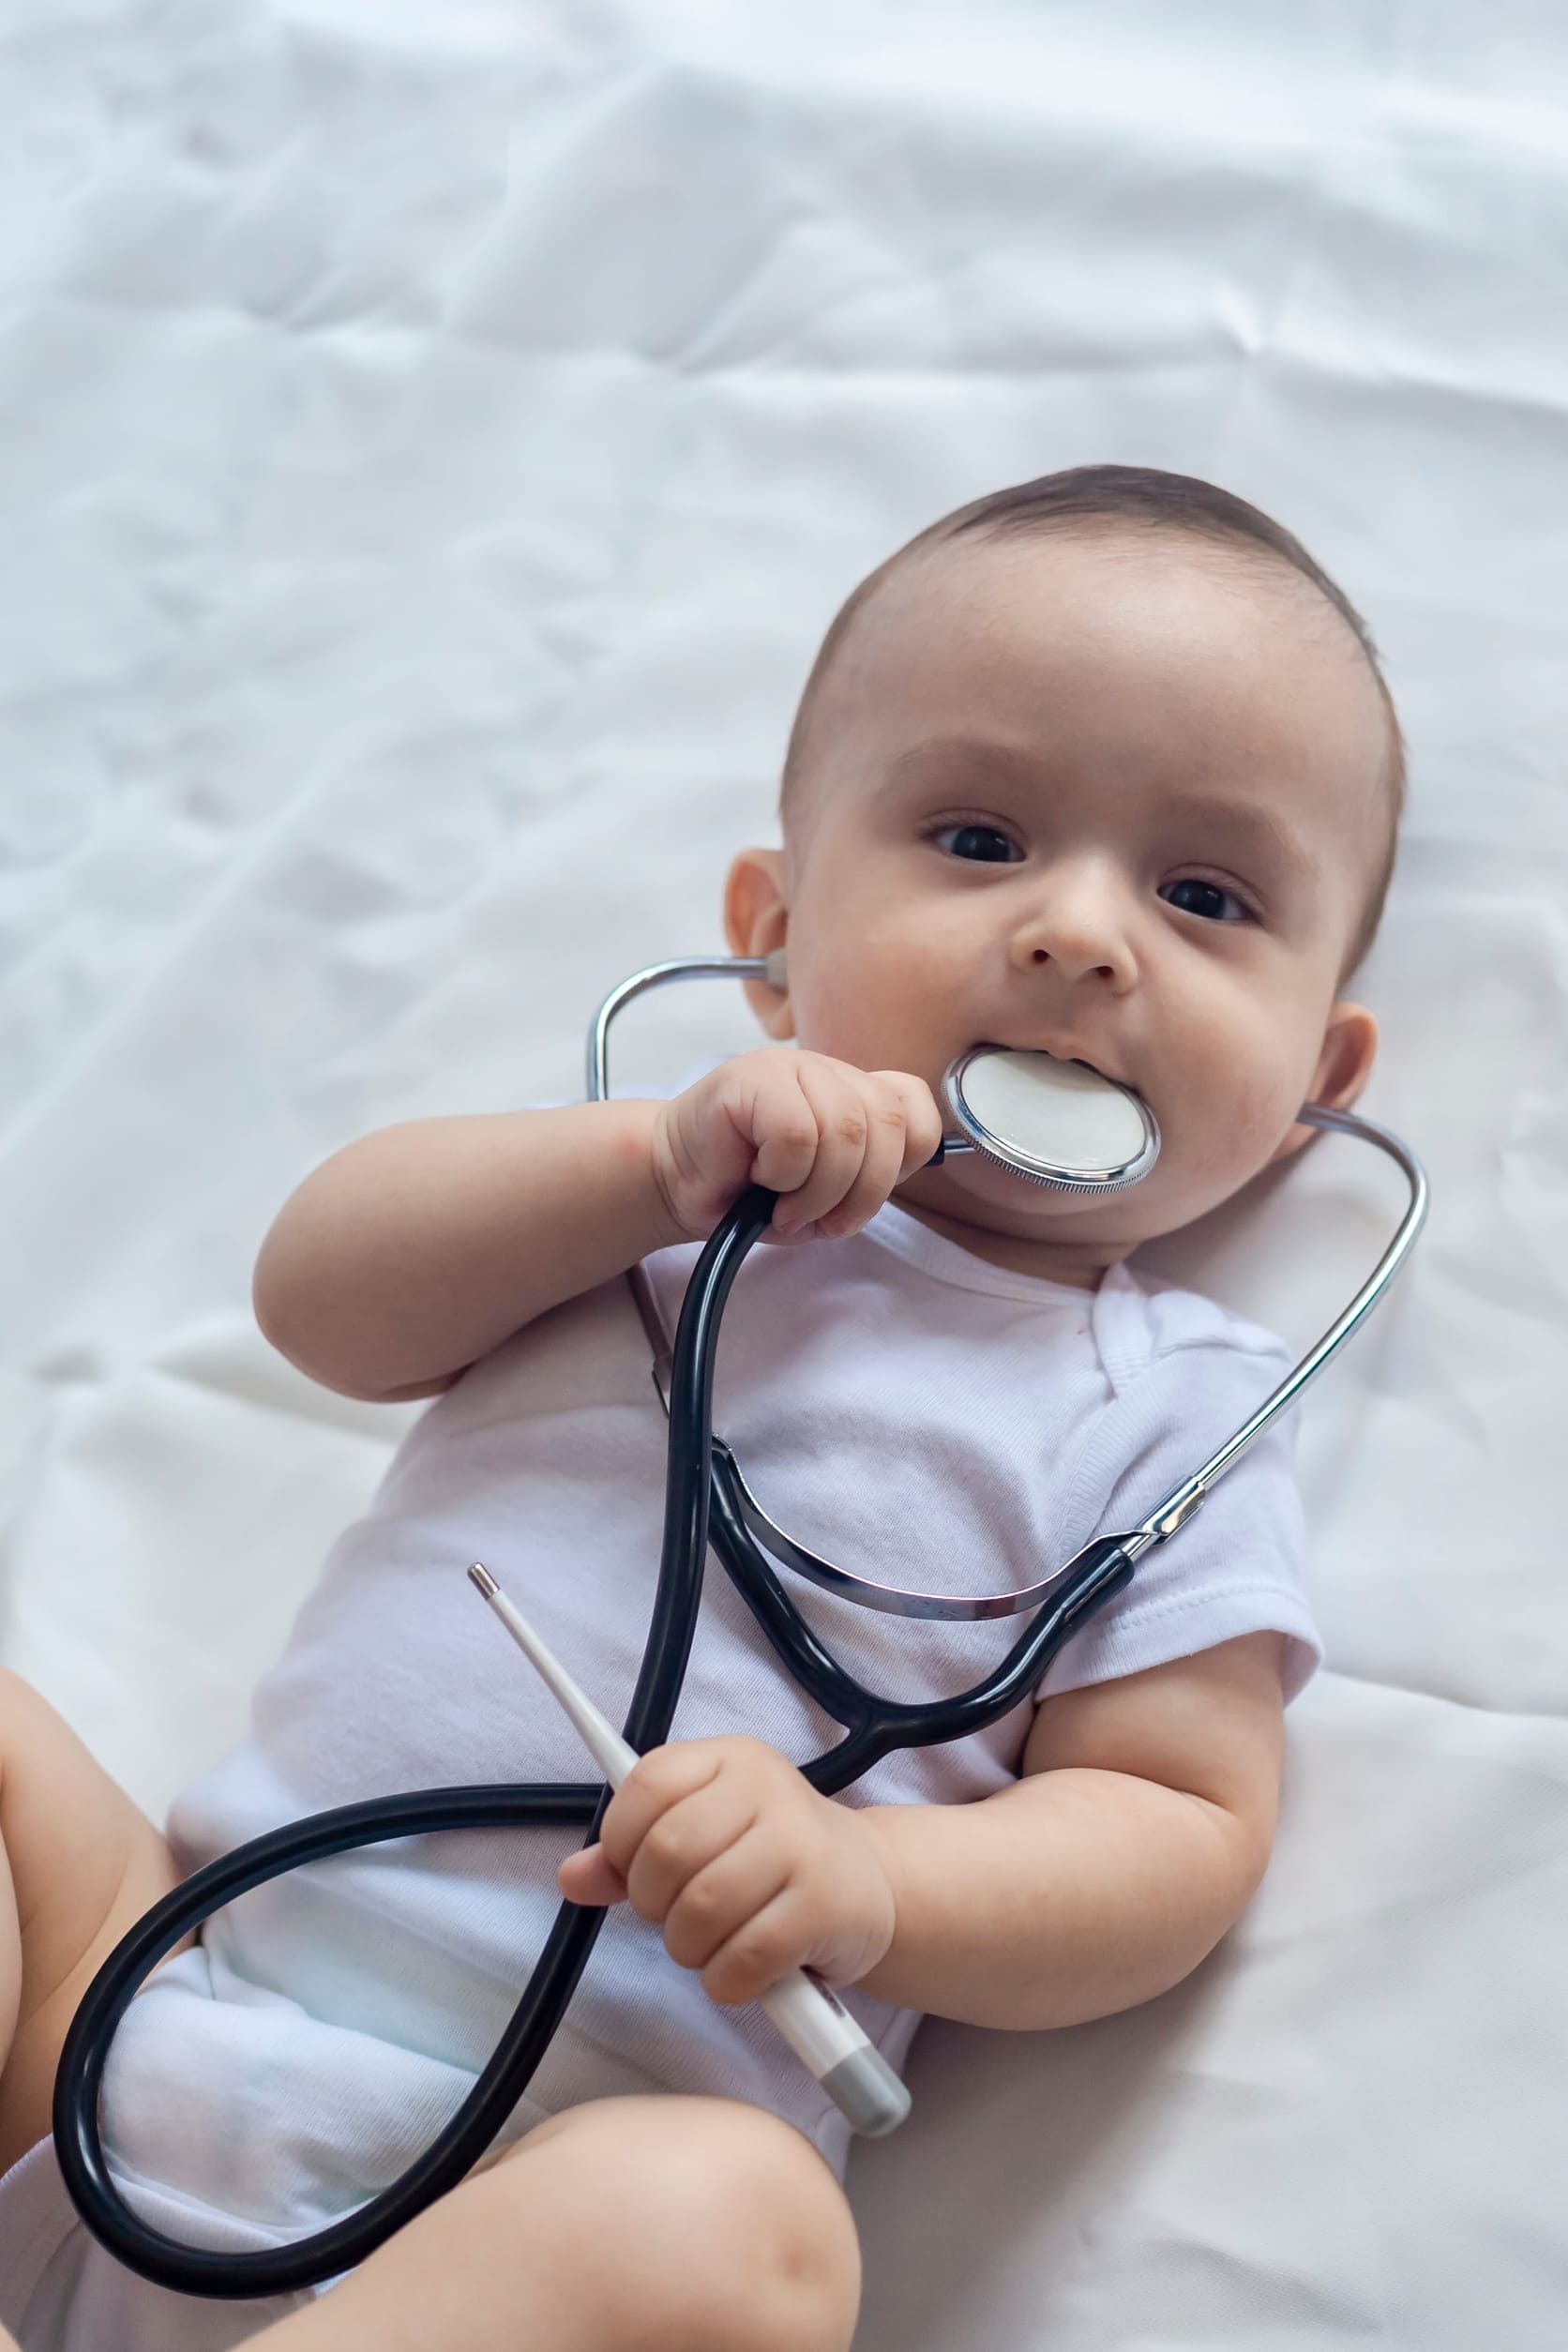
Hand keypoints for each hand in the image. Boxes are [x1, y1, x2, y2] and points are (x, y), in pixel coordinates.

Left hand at [556, 1735, 897, 2003]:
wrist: (873, 1884)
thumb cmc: (772, 1859)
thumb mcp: (706, 1835)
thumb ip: (633, 1855)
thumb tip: (571, 1877)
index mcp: (731, 1759)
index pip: (646, 1784)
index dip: (623, 1839)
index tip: (639, 1871)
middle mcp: (769, 1789)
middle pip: (667, 1852)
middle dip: (656, 1905)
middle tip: (680, 1916)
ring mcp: (801, 1845)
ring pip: (700, 1911)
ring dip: (691, 1948)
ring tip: (714, 1943)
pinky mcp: (824, 1906)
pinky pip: (743, 1959)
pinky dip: (728, 1981)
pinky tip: (746, 1969)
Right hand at [650, 1048, 943, 1244]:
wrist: (674, 1183)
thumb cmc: (747, 1191)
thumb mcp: (824, 1193)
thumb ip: (867, 1178)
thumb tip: (898, 1177)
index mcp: (853, 1091)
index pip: (915, 1108)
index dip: (902, 1163)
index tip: (861, 1197)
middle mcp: (828, 1071)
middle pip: (887, 1124)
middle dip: (863, 1192)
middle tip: (823, 1221)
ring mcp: (791, 1066)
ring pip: (845, 1131)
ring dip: (817, 1192)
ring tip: (784, 1206)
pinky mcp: (751, 1075)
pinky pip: (797, 1133)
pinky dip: (783, 1174)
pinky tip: (758, 1178)